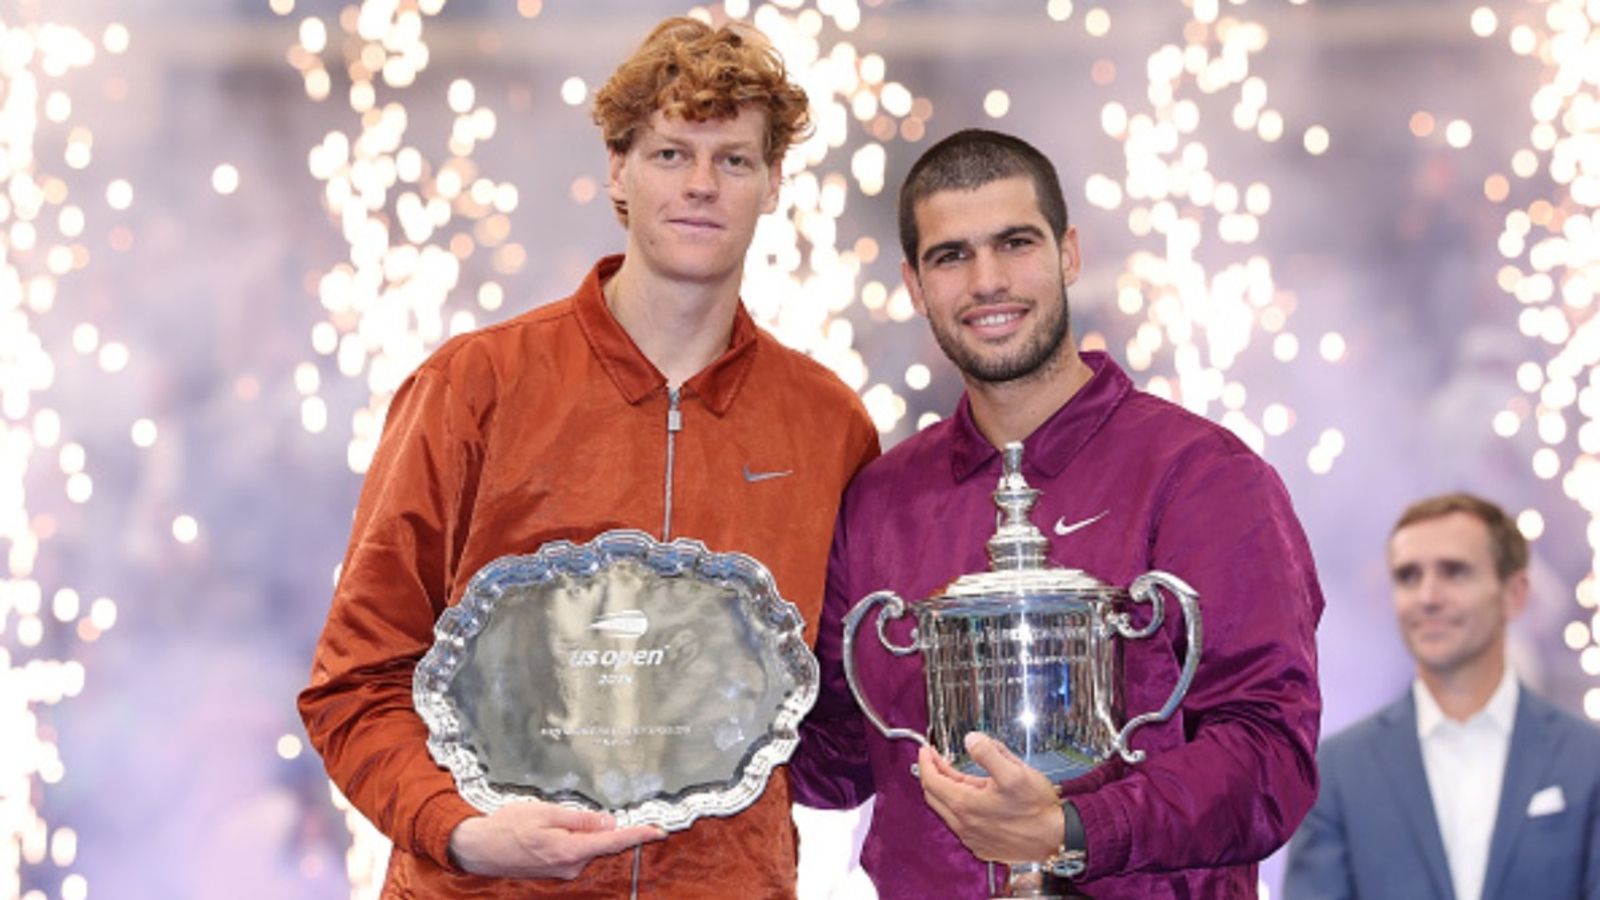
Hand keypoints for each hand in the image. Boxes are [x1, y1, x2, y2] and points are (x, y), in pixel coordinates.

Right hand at [447, 800, 666, 879]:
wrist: (479, 849)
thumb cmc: (509, 826)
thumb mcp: (546, 812)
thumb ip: (580, 819)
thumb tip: (609, 824)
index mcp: (570, 851)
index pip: (613, 842)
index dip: (638, 835)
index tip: (659, 830)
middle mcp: (570, 866)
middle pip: (601, 843)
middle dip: (603, 827)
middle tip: (580, 810)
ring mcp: (562, 871)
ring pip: (586, 846)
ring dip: (581, 831)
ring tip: (550, 818)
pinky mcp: (555, 870)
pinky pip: (574, 851)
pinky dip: (572, 838)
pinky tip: (549, 828)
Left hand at [917, 732, 1062, 863]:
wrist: (1056, 840)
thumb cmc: (1038, 810)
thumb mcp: (1014, 772)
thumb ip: (989, 753)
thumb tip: (971, 740)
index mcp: (966, 804)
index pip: (931, 780)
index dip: (925, 761)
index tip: (926, 750)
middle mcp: (964, 825)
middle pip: (934, 796)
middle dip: (932, 773)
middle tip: (936, 758)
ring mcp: (972, 838)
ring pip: (946, 811)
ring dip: (945, 790)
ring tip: (955, 775)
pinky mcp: (982, 846)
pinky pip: (959, 824)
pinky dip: (957, 807)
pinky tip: (971, 798)